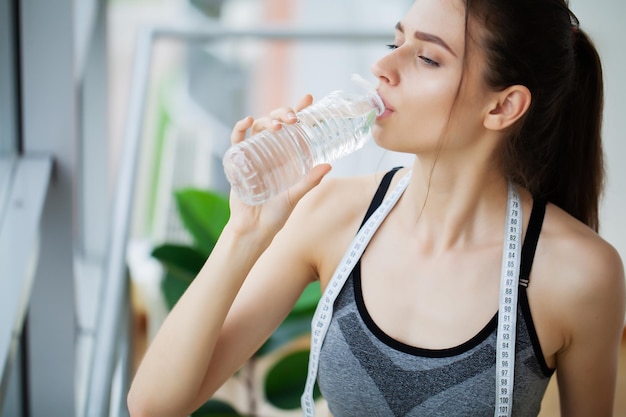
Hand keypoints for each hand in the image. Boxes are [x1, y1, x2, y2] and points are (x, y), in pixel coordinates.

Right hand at [226, 94, 331, 237]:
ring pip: (259, 127)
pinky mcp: (238, 161)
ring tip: (278, 125)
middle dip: (284, 113)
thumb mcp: (295, 196)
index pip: (293, 128)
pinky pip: (237, 139)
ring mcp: (253, 154)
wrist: (253, 229)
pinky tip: (248, 121)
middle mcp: (270, 152)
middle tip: (294, 117)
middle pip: (276, 122)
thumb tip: (329, 165)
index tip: (309, 98)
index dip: (300, 110)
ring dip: (268, 120)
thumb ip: (310, 181)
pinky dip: (240, 128)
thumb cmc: (275, 214)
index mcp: (286, 156)